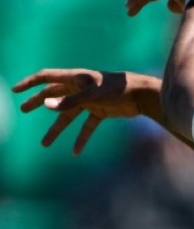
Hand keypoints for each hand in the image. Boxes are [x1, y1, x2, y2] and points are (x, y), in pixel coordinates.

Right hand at [12, 69, 160, 154]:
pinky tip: (76, 152)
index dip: (30, 83)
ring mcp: (90, 100)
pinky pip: (87, 126)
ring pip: (68, 115)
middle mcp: (80, 88)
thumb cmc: (119, 89)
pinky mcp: (101, 110)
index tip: (15, 90)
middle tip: (23, 110)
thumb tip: (46, 104)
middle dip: (38, 102)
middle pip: (54, 95)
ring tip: (44, 144)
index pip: (47, 77)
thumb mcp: (93, 95)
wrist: (143, 95)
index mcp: (76, 78)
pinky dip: (81, 138)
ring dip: (57, 129)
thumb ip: (69, 101)